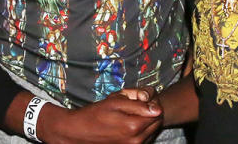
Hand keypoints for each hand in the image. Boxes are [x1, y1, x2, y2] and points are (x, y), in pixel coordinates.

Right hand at [40, 90, 161, 143]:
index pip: (158, 112)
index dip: (152, 101)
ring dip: (146, 122)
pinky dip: (141, 131)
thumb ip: (138, 104)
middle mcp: (136, 140)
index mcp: (133, 126)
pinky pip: (144, 139)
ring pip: (152, 131)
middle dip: (150, 112)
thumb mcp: (114, 102)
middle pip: (156, 123)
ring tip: (130, 115)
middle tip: (136, 105)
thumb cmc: (95, 114)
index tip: (142, 98)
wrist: (79, 131)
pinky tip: (128, 124)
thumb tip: (157, 109)